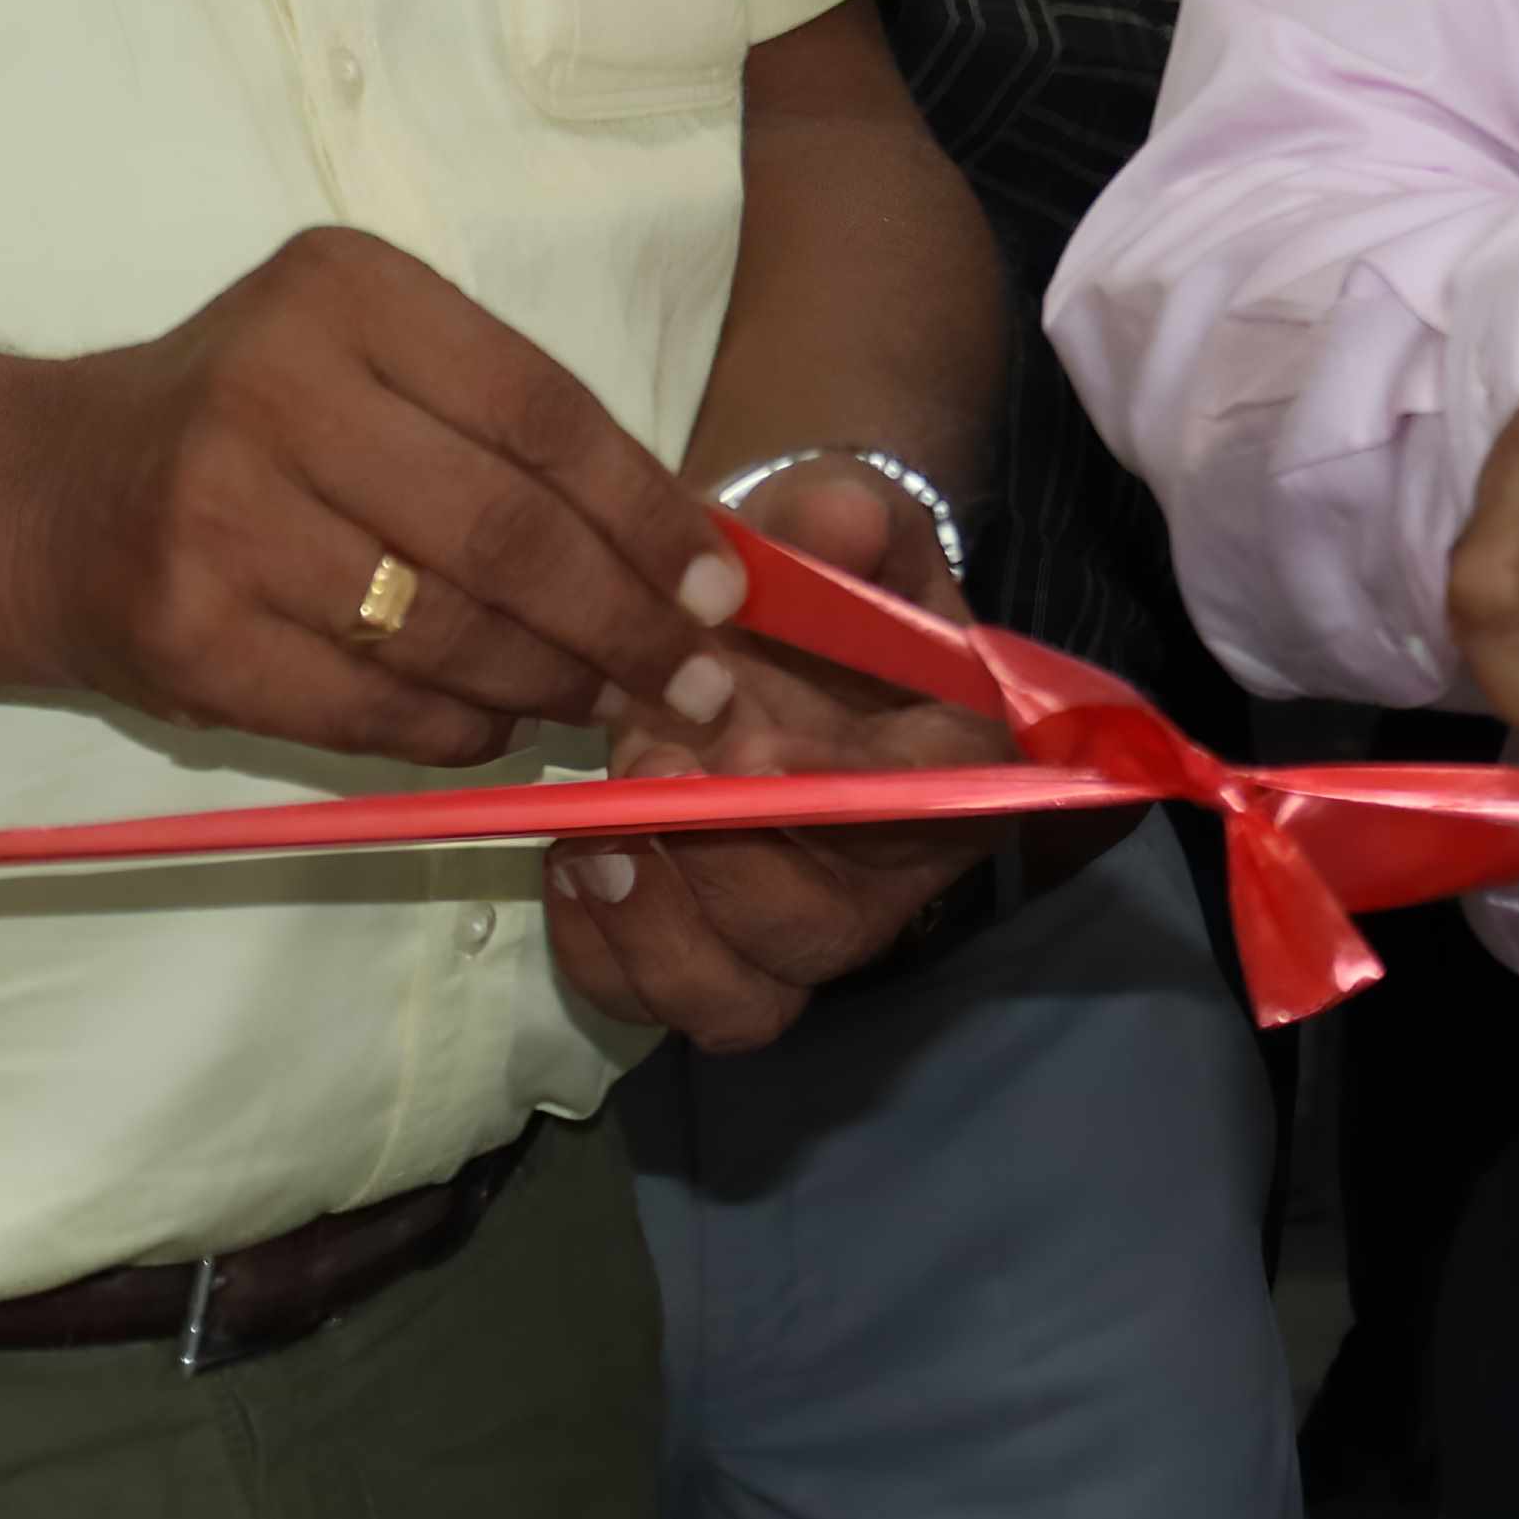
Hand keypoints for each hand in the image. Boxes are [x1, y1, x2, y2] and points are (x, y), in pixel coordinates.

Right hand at [10, 223, 750, 768]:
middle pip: (505, 533)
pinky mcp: (191, 636)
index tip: (721, 590)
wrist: (52, 500)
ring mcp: (222, 519)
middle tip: (699, 684)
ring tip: (612, 705)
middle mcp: (276, 391)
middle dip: (625, 624)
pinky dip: (461, 729)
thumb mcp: (369, 360)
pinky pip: (372, 708)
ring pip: (446, 632)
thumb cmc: (250, 422)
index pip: (542, 411)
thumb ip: (507, 430)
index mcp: (344, 293)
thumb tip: (686, 554)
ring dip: (554, 686)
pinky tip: (502, 723)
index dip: (647, 514)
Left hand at [542, 460, 1010, 1051]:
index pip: (921, 801)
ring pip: (742, 999)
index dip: (828, 787)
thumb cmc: (805, 575)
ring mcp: (800, 931)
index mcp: (953, 761)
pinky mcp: (717, 961)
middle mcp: (890, 872)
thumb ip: (840, 515)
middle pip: (824, 929)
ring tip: (587, 839)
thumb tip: (840, 514)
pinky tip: (565, 865)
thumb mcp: (833, 517)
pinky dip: (600, 956)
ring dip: (655, 929)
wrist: (747, 622)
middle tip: (642, 769)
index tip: (740, 743)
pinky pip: (657, 1005)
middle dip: (721, 861)